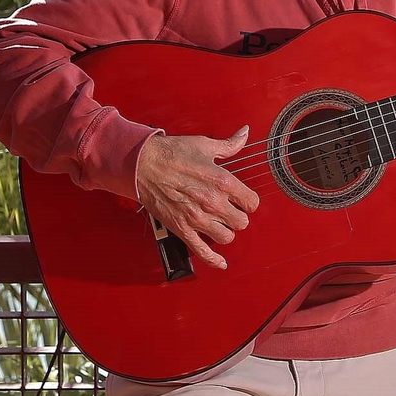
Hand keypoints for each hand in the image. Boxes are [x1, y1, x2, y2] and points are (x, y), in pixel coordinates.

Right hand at [133, 125, 260, 269]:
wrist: (143, 163)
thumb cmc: (172, 153)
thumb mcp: (205, 145)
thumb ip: (229, 145)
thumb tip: (244, 133)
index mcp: (222, 181)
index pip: (251, 202)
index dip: (249, 201)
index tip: (244, 200)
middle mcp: (213, 202)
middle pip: (241, 222)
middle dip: (238, 217)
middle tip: (231, 211)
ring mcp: (197, 218)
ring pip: (226, 237)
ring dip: (226, 231)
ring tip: (220, 224)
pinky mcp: (182, 228)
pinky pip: (202, 251)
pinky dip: (214, 259)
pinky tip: (221, 262)